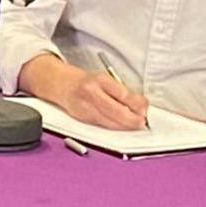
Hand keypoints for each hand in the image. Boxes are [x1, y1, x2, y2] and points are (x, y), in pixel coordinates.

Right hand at [23, 57, 148, 131]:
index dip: (136, 104)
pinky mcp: (82, 118)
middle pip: (115, 111)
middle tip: (142, 121)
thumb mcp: (104, 79)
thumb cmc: (85, 82)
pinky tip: (121, 126)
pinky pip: (102, 125)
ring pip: (109, 122)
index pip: (121, 94)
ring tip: (134, 124)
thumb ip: (122, 91)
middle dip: (132, 119)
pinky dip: (114, 127)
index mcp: (99, 80)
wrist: (60, 84)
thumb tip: (141, 106)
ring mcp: (85, 107)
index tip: (145, 109)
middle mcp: (91, 93)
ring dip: (124, 125)